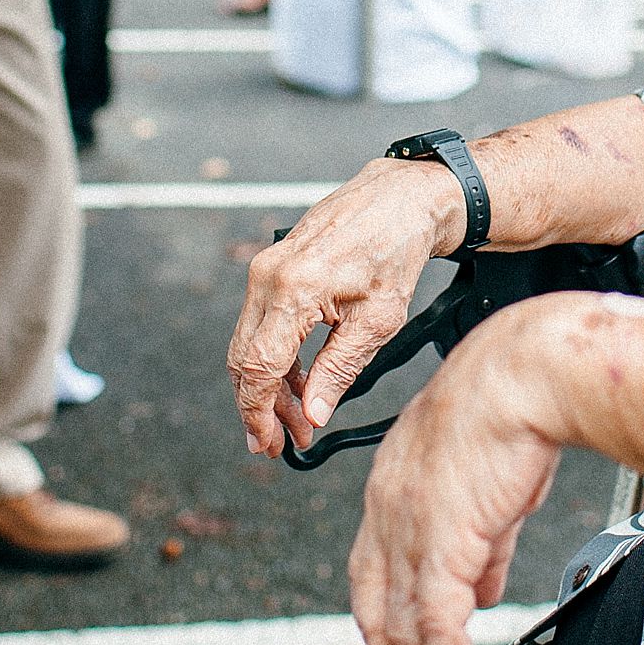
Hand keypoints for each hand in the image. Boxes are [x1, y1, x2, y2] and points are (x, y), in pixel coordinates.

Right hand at [227, 158, 461, 455]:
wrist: (399, 200)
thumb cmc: (395, 252)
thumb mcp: (379, 321)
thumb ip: (339, 369)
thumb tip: (312, 414)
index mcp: (295, 289)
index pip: (259, 366)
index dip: (259, 412)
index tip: (269, 444)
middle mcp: (269, 276)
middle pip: (244, 359)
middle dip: (260, 408)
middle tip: (284, 443)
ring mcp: (265, 268)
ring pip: (249, 344)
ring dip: (268, 386)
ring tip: (298, 420)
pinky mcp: (271, 267)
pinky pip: (261, 323)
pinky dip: (274, 358)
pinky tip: (298, 382)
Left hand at [349, 303, 570, 644]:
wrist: (527, 371)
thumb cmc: (512, 403)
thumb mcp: (487, 482)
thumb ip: (478, 543)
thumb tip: (482, 592)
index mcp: (390, 492)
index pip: (374, 581)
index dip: (391, 630)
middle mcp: (385, 514)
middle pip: (374, 619)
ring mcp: (407, 530)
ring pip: (403, 634)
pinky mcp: (440, 544)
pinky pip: (438, 632)